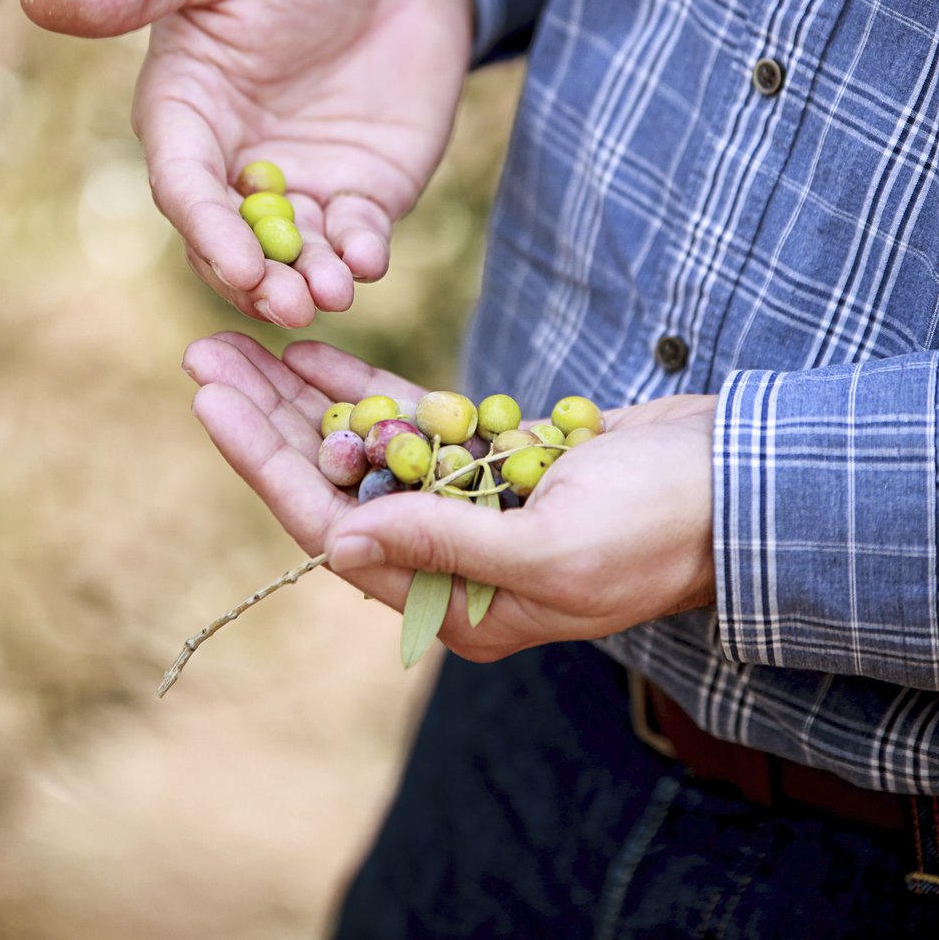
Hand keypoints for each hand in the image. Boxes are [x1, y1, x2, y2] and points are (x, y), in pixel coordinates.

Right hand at [20, 0, 471, 325]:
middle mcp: (236, 162)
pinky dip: (363, 254)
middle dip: (257, 278)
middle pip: (233, 240)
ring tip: (334, 294)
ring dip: (311, 281)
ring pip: (296, 254)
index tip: (237, 264)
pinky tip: (371, 261)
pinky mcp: (364, 189)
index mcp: (185, 112)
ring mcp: (302, 182)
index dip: (207, 227)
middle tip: (288, 303)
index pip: (183, 184)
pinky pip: (358, 236)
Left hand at [182, 333, 716, 661]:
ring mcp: (471, 507)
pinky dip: (366, 389)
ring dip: (303, 398)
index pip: (334, 530)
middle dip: (266, 422)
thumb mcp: (553, 548)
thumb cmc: (663, 527)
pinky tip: (314, 352)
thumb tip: (339, 541)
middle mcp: (451, 563)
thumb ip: (446, 548)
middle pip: (334, 484)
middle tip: (204, 354)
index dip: (267, 464)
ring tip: (241, 340)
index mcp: (458, 607)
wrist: (742, 483)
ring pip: (365, 449)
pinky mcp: (493, 459)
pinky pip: (412, 423)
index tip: (213, 402)